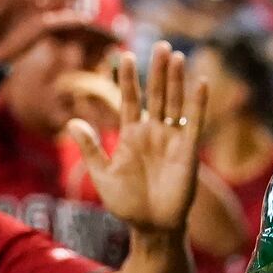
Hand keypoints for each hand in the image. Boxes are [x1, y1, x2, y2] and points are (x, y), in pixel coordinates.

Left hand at [72, 42, 205, 238]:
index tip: (124, 56)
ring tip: (175, 55)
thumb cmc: (127, 204)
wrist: (152, 227)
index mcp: (132, 135)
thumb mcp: (103, 175)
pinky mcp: (188, 150)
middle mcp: (153, 132)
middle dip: (157, 71)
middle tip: (159, 45)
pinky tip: (201, 83)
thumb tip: (71, 122)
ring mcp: (172, 139)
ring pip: (174, 103)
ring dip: (175, 80)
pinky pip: (194, 123)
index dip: (127, 79)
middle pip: (156, 94)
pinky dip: (198, 104)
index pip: (130, 99)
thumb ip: (91, 148)